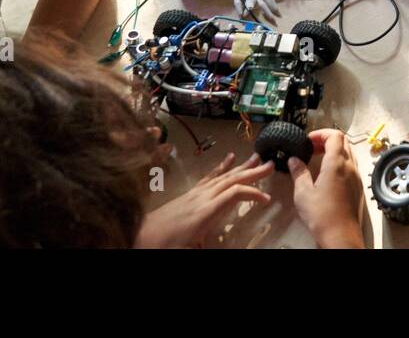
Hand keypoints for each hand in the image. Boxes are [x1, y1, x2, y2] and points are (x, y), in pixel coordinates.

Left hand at [135, 152, 273, 247]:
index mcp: (204, 212)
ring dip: (241, 167)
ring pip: (221, 176)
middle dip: (252, 172)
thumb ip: (211, 249)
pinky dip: (222, 167)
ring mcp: (194, 194)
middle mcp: (201, 198)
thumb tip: (233, 249)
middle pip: (231, 180)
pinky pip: (209, 177)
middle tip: (272, 164)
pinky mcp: (188, 194)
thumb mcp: (190, 250)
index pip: (234, 194)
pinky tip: (229, 159)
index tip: (267, 199)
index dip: (253, 194)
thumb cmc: (164, 245)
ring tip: (256, 157)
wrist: (137, 238)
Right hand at [288, 129, 364, 248]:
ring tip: (318, 159)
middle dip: (327, 140)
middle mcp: (350, 167)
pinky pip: (351, 167)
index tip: (308, 140)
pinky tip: (327, 174)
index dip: (321, 133)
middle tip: (312, 147)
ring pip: (349, 154)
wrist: (341, 236)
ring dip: (334, 151)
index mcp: (337, 164)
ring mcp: (357, 178)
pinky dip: (340, 163)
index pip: (335, 135)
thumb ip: (299, 172)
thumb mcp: (303, 193)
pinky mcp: (358, 188)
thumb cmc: (322, 216)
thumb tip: (294, 160)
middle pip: (343, 142)